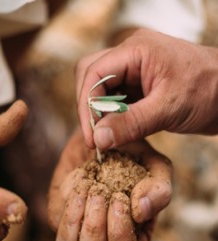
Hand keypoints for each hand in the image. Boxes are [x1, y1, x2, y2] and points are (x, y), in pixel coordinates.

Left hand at [48, 128, 171, 240]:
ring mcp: (77, 232)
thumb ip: (158, 191)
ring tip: (90, 188)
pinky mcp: (59, 217)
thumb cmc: (135, 157)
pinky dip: (68, 200)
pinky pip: (56, 221)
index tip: (119, 199)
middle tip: (101, 193)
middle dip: (95, 229)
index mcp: (133, 240)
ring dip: (76, 220)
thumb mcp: (156, 168)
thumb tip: (140, 211)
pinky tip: (81, 180)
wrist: (104, 136)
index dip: (120, 235)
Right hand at [76, 28, 217, 148]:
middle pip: (90, 76)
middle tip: (95, 136)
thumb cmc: (209, 91)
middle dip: (88, 107)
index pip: (95, 73)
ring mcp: (133, 69)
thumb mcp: (168, 108)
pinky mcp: (137, 84)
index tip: (92, 136)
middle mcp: (130, 55)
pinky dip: (109, 115)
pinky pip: (112, 97)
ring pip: (99, 87)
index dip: (87, 106)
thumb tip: (99, 139)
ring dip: (97, 112)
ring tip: (104, 136)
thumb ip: (131, 123)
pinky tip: (115, 130)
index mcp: (136, 50)